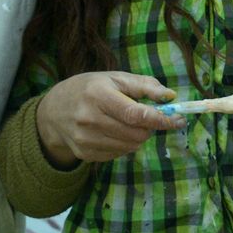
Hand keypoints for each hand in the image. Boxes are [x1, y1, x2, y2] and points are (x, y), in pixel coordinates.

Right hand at [35, 72, 184, 166]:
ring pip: (130, 146)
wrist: (54, 110)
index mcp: (97, 94)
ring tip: (128, 123)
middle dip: (150, 127)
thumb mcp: (114, 78)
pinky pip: (118, 154)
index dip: (160, 119)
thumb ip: (144, 85)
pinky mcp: (85, 154)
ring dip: (138, 136)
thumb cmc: (89, 88)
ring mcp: (85, 139)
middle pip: (136, 134)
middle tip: (149, 117)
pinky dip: (124, 144)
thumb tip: (171, 97)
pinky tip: (114, 132)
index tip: (178, 119)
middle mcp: (89, 119)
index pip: (135, 114)